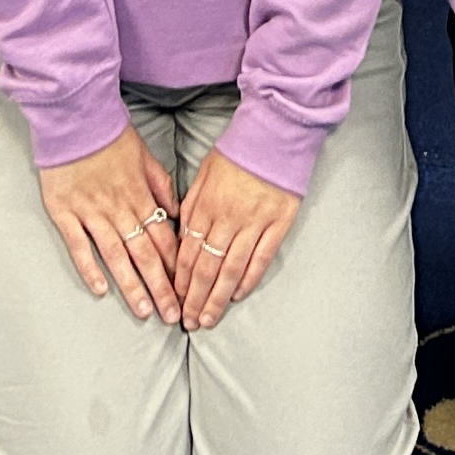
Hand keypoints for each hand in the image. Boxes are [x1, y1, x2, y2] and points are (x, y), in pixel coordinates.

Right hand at [35, 124, 181, 321]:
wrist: (75, 118)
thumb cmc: (111, 135)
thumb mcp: (145, 156)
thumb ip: (161, 186)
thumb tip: (175, 214)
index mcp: (140, 195)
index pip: (163, 238)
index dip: (176, 266)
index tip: (187, 289)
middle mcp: (119, 208)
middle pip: (144, 253)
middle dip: (161, 287)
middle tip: (173, 315)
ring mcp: (91, 212)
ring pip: (116, 255)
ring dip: (132, 285)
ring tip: (144, 311)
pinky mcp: (65, 213)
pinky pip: (79, 245)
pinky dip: (90, 268)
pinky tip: (100, 290)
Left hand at [175, 147, 300, 330]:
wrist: (276, 133)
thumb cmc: (237, 151)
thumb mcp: (204, 172)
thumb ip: (191, 205)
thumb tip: (182, 236)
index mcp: (207, 205)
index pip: (188, 251)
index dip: (180, 280)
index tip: (175, 300)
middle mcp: (228, 217)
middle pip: (207, 267)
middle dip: (195, 298)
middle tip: (187, 322)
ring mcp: (255, 222)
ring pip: (232, 269)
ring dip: (217, 298)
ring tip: (208, 319)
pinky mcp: (279, 223)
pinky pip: (261, 258)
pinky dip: (249, 279)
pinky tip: (238, 295)